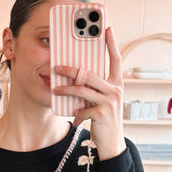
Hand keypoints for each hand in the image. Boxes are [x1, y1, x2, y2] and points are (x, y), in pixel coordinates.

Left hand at [53, 27, 125, 159]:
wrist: (112, 143)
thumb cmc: (104, 119)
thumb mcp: (102, 100)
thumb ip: (94, 87)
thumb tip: (77, 75)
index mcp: (116, 83)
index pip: (115, 59)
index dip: (111, 44)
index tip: (107, 29)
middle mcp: (116, 90)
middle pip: (89, 73)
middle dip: (70, 70)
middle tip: (56, 67)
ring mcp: (110, 102)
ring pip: (82, 89)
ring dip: (65, 89)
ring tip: (55, 89)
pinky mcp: (102, 113)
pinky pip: (82, 108)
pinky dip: (76, 113)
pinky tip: (75, 118)